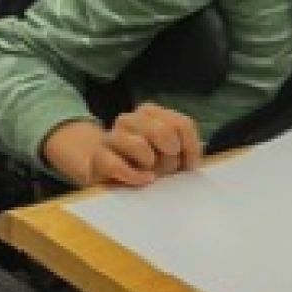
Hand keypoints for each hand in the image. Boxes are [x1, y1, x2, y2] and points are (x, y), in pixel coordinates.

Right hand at [42, 103, 201, 187]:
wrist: (104, 172)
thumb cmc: (142, 162)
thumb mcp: (167, 151)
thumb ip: (183, 147)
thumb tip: (193, 159)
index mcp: (150, 112)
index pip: (182, 124)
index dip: (191, 147)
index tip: (190, 165)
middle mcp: (130, 119)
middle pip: (163, 132)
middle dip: (170, 157)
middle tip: (168, 170)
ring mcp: (111, 136)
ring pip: (140, 146)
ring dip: (151, 165)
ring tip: (152, 173)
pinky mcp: (98, 157)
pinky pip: (118, 165)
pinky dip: (134, 176)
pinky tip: (143, 180)